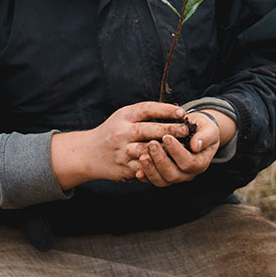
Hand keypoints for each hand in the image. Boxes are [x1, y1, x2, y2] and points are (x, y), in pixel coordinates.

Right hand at [51, 101, 189, 188]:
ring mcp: (122, 151)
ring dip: (165, 150)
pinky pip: (144, 167)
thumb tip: (174, 112)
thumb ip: (144, 114)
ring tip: (182, 148)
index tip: (182, 112)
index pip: (147, 109)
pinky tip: (170, 164)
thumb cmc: (112, 131)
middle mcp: (122, 132)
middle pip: (148, 130)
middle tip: (186, 130)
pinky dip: (157, 165)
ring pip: (147, 151)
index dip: (165, 110)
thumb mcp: (123, 116)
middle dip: (169, 130)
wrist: (88, 153)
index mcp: (124, 116)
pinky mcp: (124, 167)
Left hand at [128, 110, 223, 187]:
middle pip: (173, 174)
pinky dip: (145, 176)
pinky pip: (153, 180)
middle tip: (151, 144)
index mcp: (200, 163)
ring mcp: (175, 176)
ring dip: (151, 170)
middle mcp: (188, 174)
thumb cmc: (202, 129)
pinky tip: (137, 169)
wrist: (195, 131)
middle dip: (161, 160)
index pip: (188, 162)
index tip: (166, 137)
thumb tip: (195, 146)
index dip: (177, 151)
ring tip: (142, 156)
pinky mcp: (163, 176)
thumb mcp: (208, 129)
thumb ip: (204, 137)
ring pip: (162, 181)